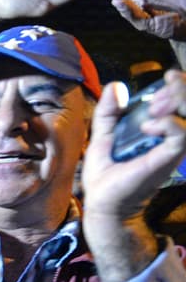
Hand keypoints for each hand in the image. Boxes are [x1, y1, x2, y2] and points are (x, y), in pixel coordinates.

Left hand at [83, 72, 185, 220]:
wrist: (103, 202)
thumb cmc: (106, 174)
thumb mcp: (103, 135)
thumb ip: (108, 112)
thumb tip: (114, 86)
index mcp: (160, 128)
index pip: (183, 99)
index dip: (179, 83)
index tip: (165, 79)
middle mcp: (171, 136)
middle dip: (179, 89)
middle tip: (155, 99)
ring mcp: (173, 147)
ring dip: (176, 101)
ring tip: (152, 110)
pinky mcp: (168, 158)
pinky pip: (181, 134)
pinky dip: (167, 123)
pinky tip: (147, 127)